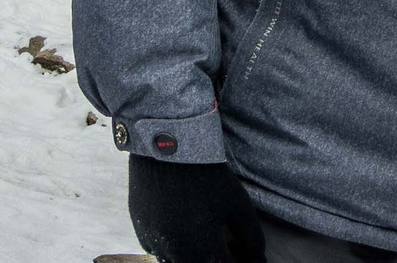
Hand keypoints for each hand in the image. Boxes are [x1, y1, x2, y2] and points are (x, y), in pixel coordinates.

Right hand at [127, 156, 264, 262]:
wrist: (168, 146)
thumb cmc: (207, 174)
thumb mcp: (237, 204)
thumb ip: (251, 238)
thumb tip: (257, 260)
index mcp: (197, 248)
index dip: (235, 260)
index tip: (240, 252)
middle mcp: (170, 251)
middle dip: (213, 259)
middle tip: (227, 245)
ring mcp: (150, 240)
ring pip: (174, 261)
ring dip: (193, 254)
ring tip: (206, 232)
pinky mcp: (139, 228)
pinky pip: (158, 247)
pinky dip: (174, 244)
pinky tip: (185, 223)